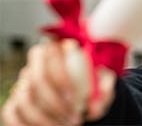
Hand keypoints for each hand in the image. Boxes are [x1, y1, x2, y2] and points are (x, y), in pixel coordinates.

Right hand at [1, 39, 115, 125]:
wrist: (81, 96)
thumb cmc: (93, 85)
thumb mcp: (103, 83)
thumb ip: (103, 92)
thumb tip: (93, 109)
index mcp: (56, 49)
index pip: (51, 58)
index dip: (61, 79)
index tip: (76, 100)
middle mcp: (35, 64)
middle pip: (35, 80)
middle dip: (54, 103)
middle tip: (73, 119)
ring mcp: (22, 84)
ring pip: (24, 100)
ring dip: (44, 118)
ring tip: (66, 125)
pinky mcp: (14, 102)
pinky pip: (12, 114)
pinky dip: (28, 125)